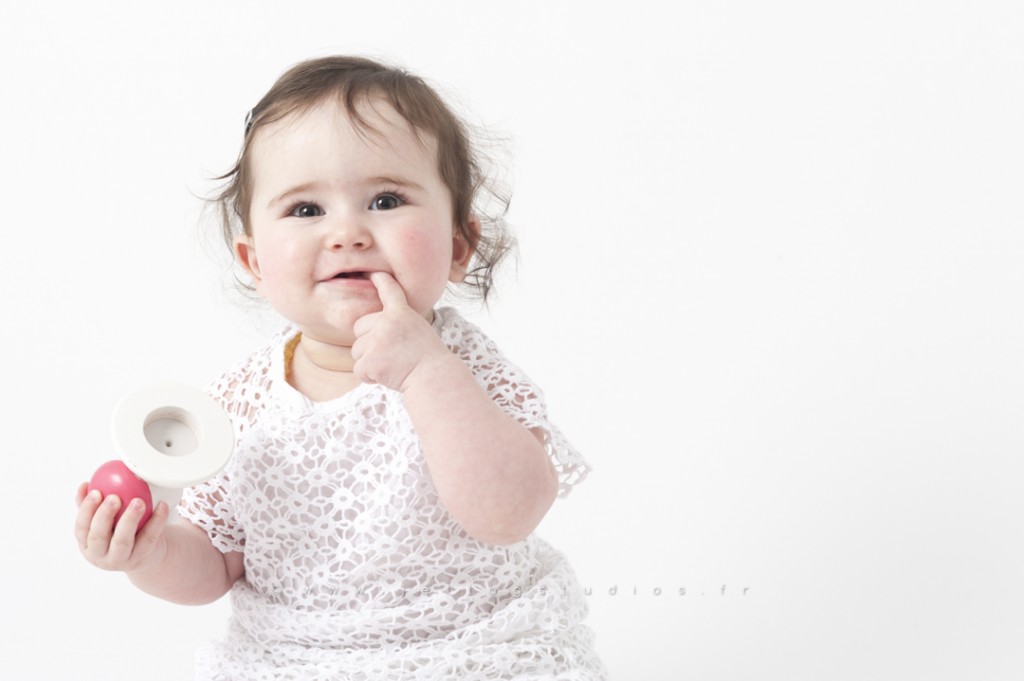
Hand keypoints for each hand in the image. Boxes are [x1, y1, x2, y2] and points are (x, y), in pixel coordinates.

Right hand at [74, 482, 169, 572]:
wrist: (146, 554)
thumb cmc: (120, 532)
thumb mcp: (105, 522)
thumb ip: (94, 506)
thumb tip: (84, 485)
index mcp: (87, 544)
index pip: (81, 527)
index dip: (86, 510)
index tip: (95, 492)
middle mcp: (101, 555)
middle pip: (98, 536)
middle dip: (104, 515)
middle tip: (114, 497)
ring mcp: (121, 559)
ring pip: (123, 541)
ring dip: (130, 519)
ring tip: (138, 501)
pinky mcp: (142, 556)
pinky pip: (149, 537)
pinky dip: (156, 521)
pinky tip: (162, 505)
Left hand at [351, 272, 449, 390]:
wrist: (434, 378)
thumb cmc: (429, 359)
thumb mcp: (419, 331)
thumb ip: (399, 324)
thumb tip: (376, 326)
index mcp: (402, 313)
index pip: (389, 291)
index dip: (380, 280)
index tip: (373, 274)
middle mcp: (387, 322)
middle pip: (359, 327)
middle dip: (368, 342)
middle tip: (390, 354)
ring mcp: (377, 340)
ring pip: (357, 350)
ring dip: (369, 361)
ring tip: (393, 365)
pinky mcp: (370, 360)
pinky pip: (358, 369)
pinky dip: (369, 376)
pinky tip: (388, 376)